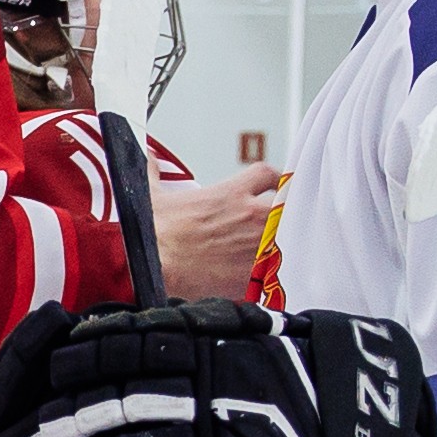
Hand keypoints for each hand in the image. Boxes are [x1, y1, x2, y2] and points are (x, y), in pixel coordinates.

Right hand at [149, 167, 282, 296]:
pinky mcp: (255, 273)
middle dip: (285, 211)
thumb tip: (149, 159)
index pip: (266, 174)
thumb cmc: (157, 237)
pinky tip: (264, 276)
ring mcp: (256, 245)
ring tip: (275, 249)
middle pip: (287, 205)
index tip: (274, 185)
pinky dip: (272, 273)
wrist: (158, 270)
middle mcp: (249, 216)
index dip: (274, 179)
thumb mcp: (153, 197)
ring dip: (282, 242)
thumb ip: (154, 174)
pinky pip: (277, 270)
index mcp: (230, 194)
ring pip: (286, 237)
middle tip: (280, 219)